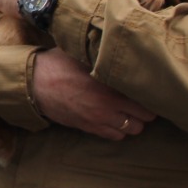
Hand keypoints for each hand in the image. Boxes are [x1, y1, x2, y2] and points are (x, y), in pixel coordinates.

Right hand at [32, 49, 155, 140]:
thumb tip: (129, 50)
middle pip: (144, 119)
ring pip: (131, 130)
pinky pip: (115, 137)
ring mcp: (98, 120)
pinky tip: (114, 117)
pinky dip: (119, 129)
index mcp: (111, 87)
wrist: (35, 84)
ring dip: (134, 121)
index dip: (152, 95)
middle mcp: (108, 107)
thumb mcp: (86, 54)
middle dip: (146, 110)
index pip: (146, 101)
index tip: (151, 88)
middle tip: (142, 99)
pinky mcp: (89, 128)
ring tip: (130, 110)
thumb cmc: (60, 64)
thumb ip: (108, 58)